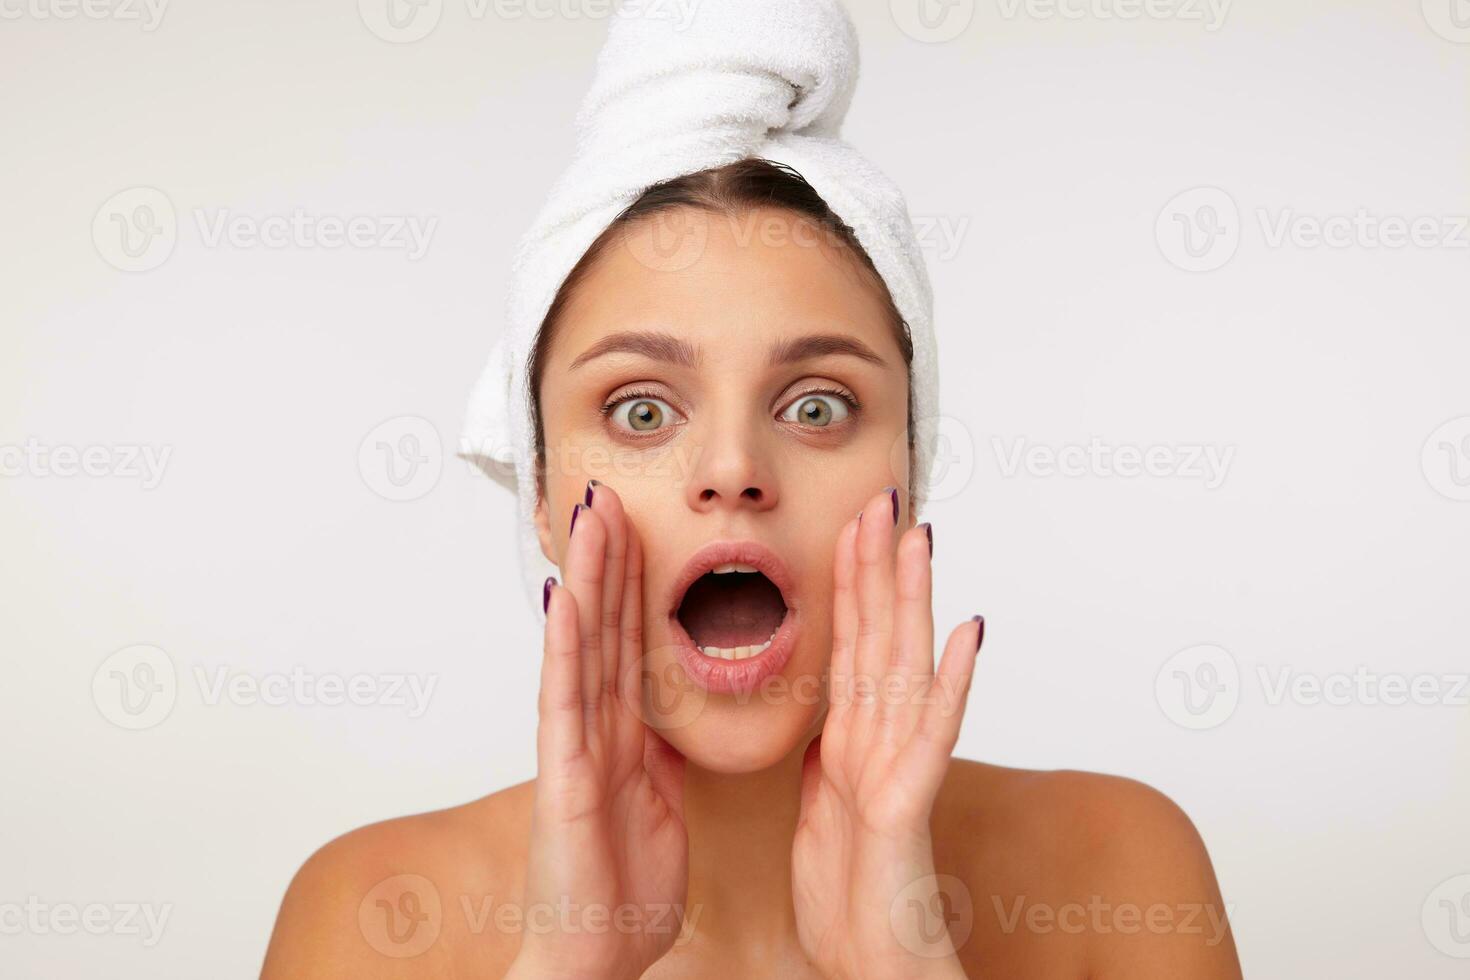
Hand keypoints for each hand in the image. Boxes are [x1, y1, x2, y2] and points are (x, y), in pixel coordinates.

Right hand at [509, 481, 688, 979]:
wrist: (595, 957)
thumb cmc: (620, 891)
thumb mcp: (660, 804)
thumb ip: (661, 754)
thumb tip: (670, 717)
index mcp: (625, 736)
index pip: (631, 642)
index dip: (634, 582)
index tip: (639, 525)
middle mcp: (595, 731)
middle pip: (604, 628)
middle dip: (607, 560)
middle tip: (608, 493)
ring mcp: (575, 749)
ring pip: (583, 648)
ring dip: (587, 580)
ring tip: (589, 518)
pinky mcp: (563, 778)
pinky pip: (565, 704)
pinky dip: (563, 650)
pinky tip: (565, 600)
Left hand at [792, 486, 982, 979]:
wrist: (869, 965)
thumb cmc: (851, 897)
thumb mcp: (821, 808)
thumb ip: (830, 756)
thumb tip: (828, 721)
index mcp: (850, 741)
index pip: (850, 643)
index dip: (849, 582)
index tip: (848, 525)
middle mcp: (879, 742)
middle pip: (880, 638)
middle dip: (879, 566)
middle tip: (884, 499)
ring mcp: (898, 767)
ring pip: (907, 667)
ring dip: (915, 600)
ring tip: (921, 539)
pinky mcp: (906, 803)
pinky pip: (933, 734)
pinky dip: (954, 682)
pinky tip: (971, 632)